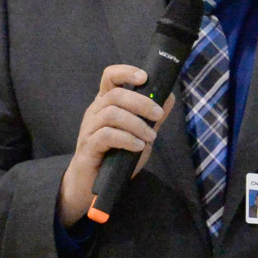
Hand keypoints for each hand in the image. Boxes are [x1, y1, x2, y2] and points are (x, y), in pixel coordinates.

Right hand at [58, 64, 165, 226]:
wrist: (91, 185)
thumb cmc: (115, 157)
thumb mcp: (139, 135)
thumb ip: (152, 118)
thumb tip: (169, 97)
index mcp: (105, 104)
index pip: (109, 77)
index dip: (125, 72)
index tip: (144, 77)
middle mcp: (95, 111)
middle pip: (115, 94)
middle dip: (141, 102)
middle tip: (158, 114)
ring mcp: (89, 128)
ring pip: (112, 113)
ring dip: (137, 124)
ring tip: (151, 136)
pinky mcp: (88, 145)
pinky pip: (107, 135)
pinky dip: (127, 139)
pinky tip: (138, 146)